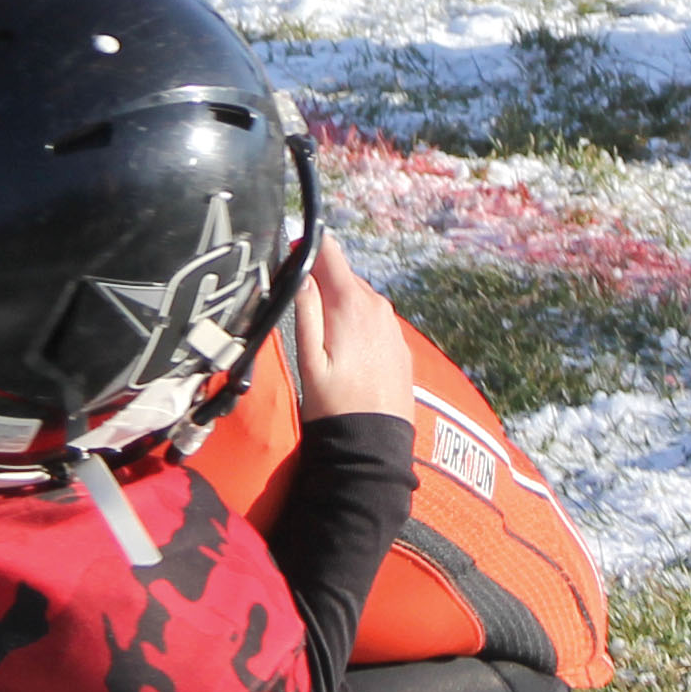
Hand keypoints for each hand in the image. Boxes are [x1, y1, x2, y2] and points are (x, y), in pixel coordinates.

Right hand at [288, 239, 412, 423]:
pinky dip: (358, 325)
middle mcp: (377, 306)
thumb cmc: (333, 404)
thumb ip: (305, 309)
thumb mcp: (308, 357)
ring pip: (359, 298)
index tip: (290, 258)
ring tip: (323, 340)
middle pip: (343, 275)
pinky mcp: (399, 344)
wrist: (373, 442)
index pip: (329, 251)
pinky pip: (374, 320)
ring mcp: (392, 325)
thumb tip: (300, 272)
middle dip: (321, 283)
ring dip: (340, 306)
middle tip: (300, 310)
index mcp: (351, 303)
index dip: (306, 248)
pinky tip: (347, 353)